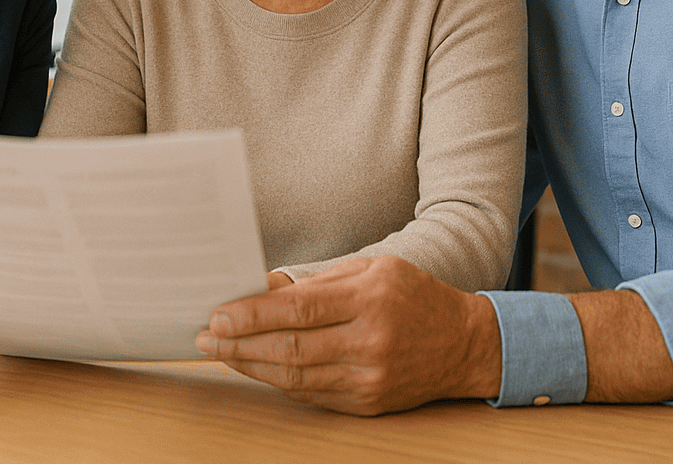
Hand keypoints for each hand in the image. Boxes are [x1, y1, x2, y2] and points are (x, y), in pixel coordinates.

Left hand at [195, 256, 501, 415]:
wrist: (463, 343)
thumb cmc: (413, 297)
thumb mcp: (371, 269)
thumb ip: (318, 280)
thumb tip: (262, 288)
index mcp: (371, 298)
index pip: (299, 309)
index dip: (253, 314)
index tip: (219, 313)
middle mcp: (370, 341)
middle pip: (291, 348)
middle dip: (240, 343)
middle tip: (208, 336)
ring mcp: (370, 377)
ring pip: (296, 376)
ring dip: (251, 366)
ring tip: (222, 352)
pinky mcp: (368, 402)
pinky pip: (312, 395)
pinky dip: (279, 381)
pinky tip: (257, 367)